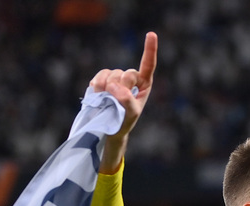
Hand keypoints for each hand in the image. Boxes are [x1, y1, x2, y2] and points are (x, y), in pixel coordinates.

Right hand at [89, 31, 157, 172]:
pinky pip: (100, 75)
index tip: (151, 34)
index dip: (149, 49)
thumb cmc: (125, 120)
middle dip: (121, 88)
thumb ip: (127, 101)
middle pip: (126, 73)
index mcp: (144, 83)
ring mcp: (116, 76)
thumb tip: (115, 88)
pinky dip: (98, 85)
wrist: (110, 125)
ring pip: (111, 74)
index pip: (148, 64)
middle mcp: (131, 77)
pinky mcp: (103, 79)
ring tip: (107, 99)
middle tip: (118, 101)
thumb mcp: (131, 114)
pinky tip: (98, 93)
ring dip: (107, 88)